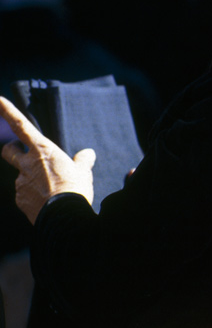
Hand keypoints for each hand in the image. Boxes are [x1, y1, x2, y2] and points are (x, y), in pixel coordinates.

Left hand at [0, 96, 94, 223]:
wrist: (65, 216)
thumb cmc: (75, 189)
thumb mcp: (84, 171)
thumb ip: (82, 160)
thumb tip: (87, 154)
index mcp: (42, 150)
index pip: (21, 125)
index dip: (7, 111)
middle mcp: (26, 164)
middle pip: (8, 150)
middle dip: (11, 149)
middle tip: (21, 153)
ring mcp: (20, 182)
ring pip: (21, 176)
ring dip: (32, 179)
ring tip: (51, 190)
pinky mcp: (19, 199)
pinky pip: (25, 194)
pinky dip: (34, 195)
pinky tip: (47, 202)